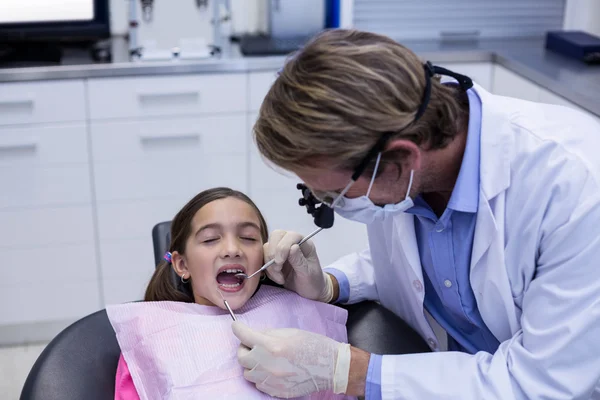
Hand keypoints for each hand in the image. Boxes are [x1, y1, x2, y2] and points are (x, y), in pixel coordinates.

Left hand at [232, 321, 350, 397]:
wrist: (330, 367)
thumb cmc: (313, 345)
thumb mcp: (289, 332)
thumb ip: (268, 334)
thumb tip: (253, 335)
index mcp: (271, 346)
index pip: (244, 335)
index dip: (238, 328)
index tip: (236, 326)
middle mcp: (267, 364)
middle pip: (241, 357)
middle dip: (244, 348)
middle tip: (253, 344)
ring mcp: (271, 380)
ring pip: (247, 372)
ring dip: (252, 363)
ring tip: (264, 358)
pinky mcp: (276, 391)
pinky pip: (259, 384)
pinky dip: (261, 375)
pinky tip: (273, 369)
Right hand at [264, 230, 333, 301]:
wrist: (310, 291)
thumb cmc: (313, 281)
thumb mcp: (309, 274)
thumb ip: (300, 260)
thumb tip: (292, 247)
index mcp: (304, 243)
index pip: (290, 236)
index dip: (283, 247)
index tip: (280, 262)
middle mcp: (292, 243)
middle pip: (276, 236)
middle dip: (273, 253)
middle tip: (278, 269)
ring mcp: (282, 249)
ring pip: (267, 248)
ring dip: (270, 265)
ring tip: (280, 278)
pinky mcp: (274, 258)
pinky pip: (264, 258)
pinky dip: (268, 270)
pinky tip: (278, 278)